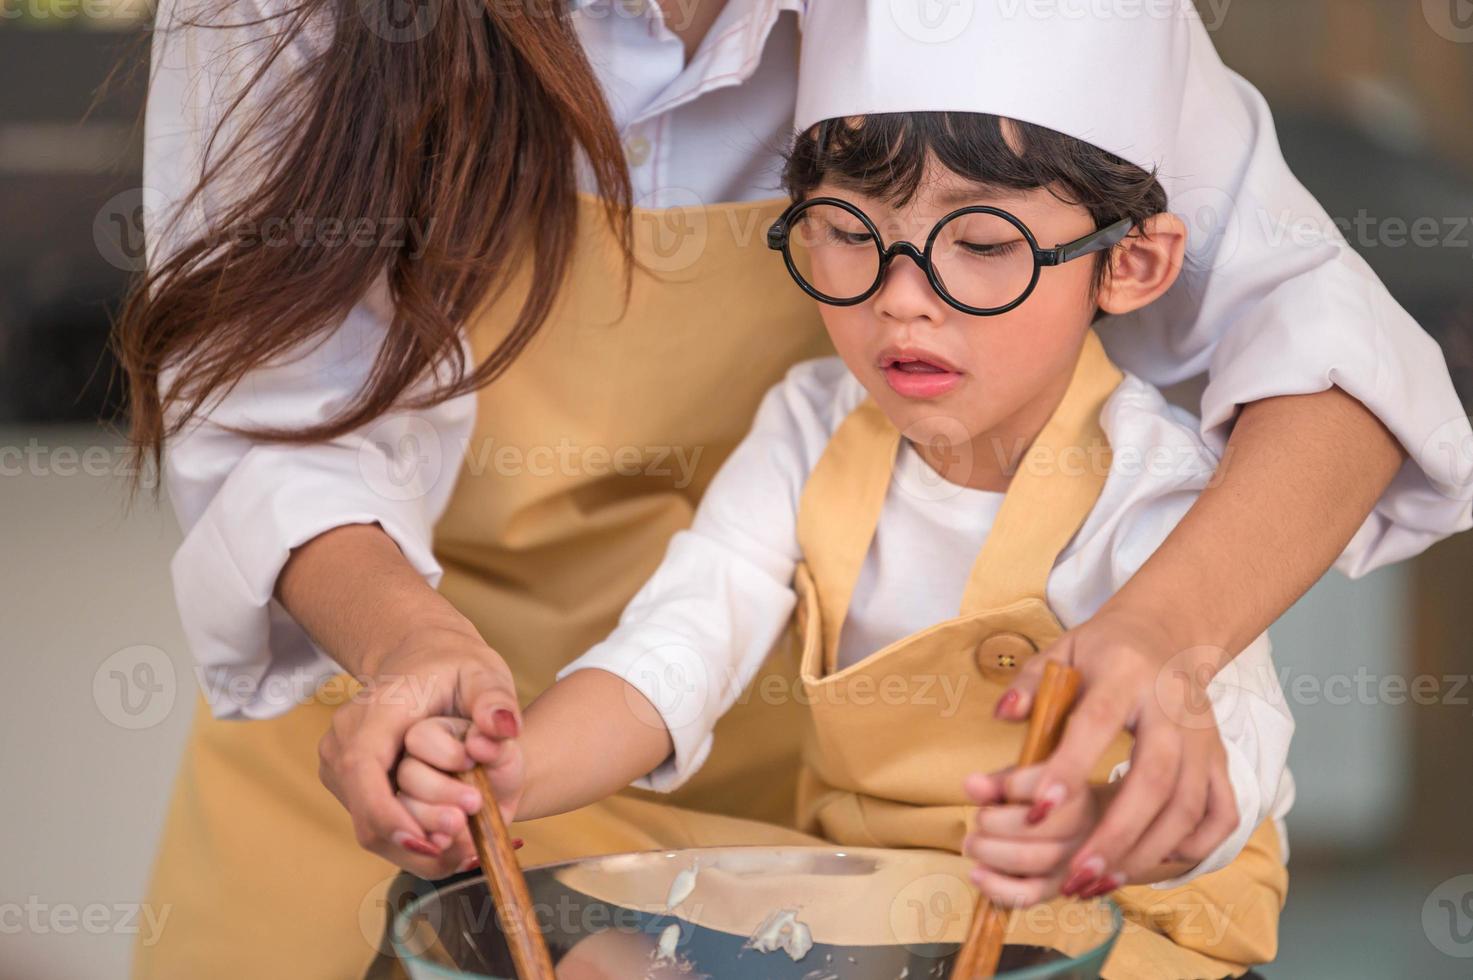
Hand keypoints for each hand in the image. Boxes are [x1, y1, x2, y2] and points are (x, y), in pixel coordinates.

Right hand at [316, 623, 521, 877]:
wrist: (421, 657)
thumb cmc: (452, 667)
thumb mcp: (483, 673)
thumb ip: (495, 699)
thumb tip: (504, 727)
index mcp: (373, 712)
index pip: (362, 768)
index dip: (388, 813)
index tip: (429, 842)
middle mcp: (344, 741)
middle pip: (366, 811)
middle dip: (417, 839)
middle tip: (468, 841)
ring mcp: (339, 766)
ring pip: (369, 828)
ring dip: (416, 848)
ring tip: (465, 847)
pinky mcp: (348, 785)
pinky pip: (373, 825)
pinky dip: (410, 841)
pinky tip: (449, 844)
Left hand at [962, 765, 1102, 906]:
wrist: (1078, 828)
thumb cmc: (1041, 797)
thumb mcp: (1023, 780)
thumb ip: (999, 783)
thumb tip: (972, 784)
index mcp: (1077, 792)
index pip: (1047, 789)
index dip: (1015, 786)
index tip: (996, 788)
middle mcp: (1083, 827)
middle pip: (1037, 827)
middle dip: (995, 822)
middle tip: (979, 819)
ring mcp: (1074, 862)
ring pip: (1031, 860)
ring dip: (991, 852)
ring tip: (972, 844)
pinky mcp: (1058, 888)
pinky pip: (1030, 894)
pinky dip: (998, 887)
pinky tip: (977, 874)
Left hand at [994, 604, 1238, 895]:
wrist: (1166, 634)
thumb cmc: (1103, 651)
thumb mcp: (1061, 651)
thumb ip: (1030, 683)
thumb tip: (1005, 715)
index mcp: (1125, 675)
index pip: (1097, 723)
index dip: (1068, 768)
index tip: (1036, 811)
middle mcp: (1173, 709)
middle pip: (1155, 780)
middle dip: (1115, 834)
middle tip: (1075, 874)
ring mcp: (1203, 738)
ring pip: (1188, 806)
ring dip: (1146, 852)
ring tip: (1100, 883)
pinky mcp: (1219, 758)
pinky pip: (1221, 813)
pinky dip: (1194, 846)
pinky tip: (1153, 866)